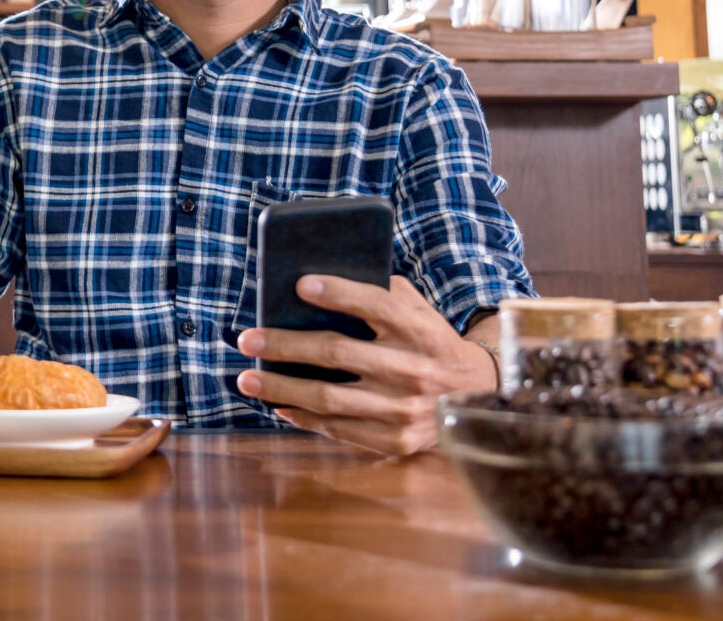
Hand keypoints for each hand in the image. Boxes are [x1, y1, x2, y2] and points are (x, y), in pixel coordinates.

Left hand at [233, 275, 496, 455]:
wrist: (475, 397)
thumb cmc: (430, 343)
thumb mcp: (418, 310)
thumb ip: (380, 293)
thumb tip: (317, 284)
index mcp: (419, 330)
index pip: (376, 305)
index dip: (338, 293)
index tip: (300, 285)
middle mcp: (412, 370)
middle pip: (337, 353)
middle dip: (285, 345)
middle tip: (247, 339)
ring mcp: (403, 409)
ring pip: (329, 398)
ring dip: (281, 387)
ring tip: (247, 378)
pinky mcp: (396, 440)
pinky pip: (339, 429)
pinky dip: (303, 417)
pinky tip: (278, 405)